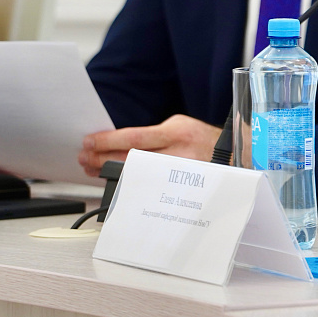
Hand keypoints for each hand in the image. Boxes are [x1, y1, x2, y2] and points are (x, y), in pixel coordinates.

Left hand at [78, 114, 221, 177]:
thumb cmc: (203, 141)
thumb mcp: (179, 128)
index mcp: (178, 133)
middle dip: (103, 158)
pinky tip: (114, 180)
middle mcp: (179, 154)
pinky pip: (147, 187)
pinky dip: (127, 182)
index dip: (108, 142)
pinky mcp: (179, 189)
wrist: (232, 156)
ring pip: (137, 175)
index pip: (135, 139)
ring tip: (93, 168)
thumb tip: (118, 145)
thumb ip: (154, 137)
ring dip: (111, 172)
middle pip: (132, 159)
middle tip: (84, 158)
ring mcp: (179, 175)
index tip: (89, 142)